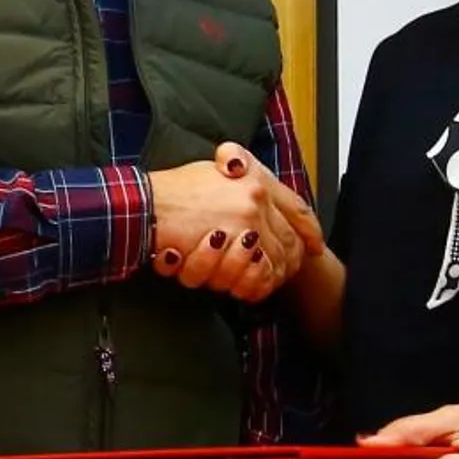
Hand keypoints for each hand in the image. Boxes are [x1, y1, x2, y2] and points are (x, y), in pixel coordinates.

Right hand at [147, 144, 322, 301]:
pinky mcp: (227, 250)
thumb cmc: (172, 191)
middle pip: (288, 240)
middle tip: (282, 275)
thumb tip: (247, 174)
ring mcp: (241, 226)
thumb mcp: (212, 169)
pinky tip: (242, 289)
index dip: (308, 229)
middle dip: (287, 261)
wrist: (144, 207)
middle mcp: (253, 201)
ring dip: (265, 276)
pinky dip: (252, 285)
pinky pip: (253, 275)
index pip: (296, 208)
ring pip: (272, 261)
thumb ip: (238, 171)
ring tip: (254, 284)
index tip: (314, 245)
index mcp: (254, 181)